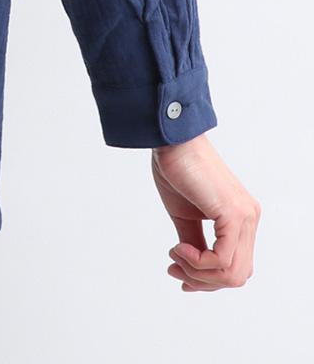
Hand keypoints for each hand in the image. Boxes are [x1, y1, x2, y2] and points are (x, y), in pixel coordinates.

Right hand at [151, 134, 260, 290]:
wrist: (172, 141)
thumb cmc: (177, 169)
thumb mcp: (186, 216)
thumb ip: (195, 241)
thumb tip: (192, 268)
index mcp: (241, 219)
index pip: (236, 266)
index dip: (208, 279)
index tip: (177, 271)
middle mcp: (249, 219)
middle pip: (237, 275)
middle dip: (203, 281)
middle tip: (175, 268)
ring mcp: (245, 216)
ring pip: (232, 272)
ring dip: (198, 273)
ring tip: (176, 256)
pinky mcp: (233, 214)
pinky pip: (222, 259)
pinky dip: (199, 262)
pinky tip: (180, 249)